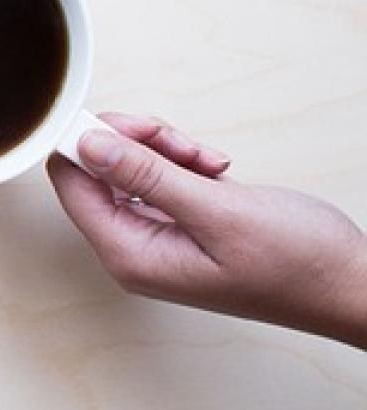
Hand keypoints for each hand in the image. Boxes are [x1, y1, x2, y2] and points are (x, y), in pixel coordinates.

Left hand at [47, 112, 366, 347]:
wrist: (348, 284)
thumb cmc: (296, 264)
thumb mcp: (217, 212)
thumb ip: (146, 176)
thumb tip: (88, 146)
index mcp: (129, 254)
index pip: (70, 183)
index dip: (87, 143)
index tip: (128, 125)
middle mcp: (133, 247)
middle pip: (97, 169)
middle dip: (136, 143)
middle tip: (182, 144)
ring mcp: (157, 234)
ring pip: (130, 166)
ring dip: (166, 149)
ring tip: (210, 162)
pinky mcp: (181, 221)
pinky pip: (160, 175)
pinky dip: (185, 162)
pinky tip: (217, 170)